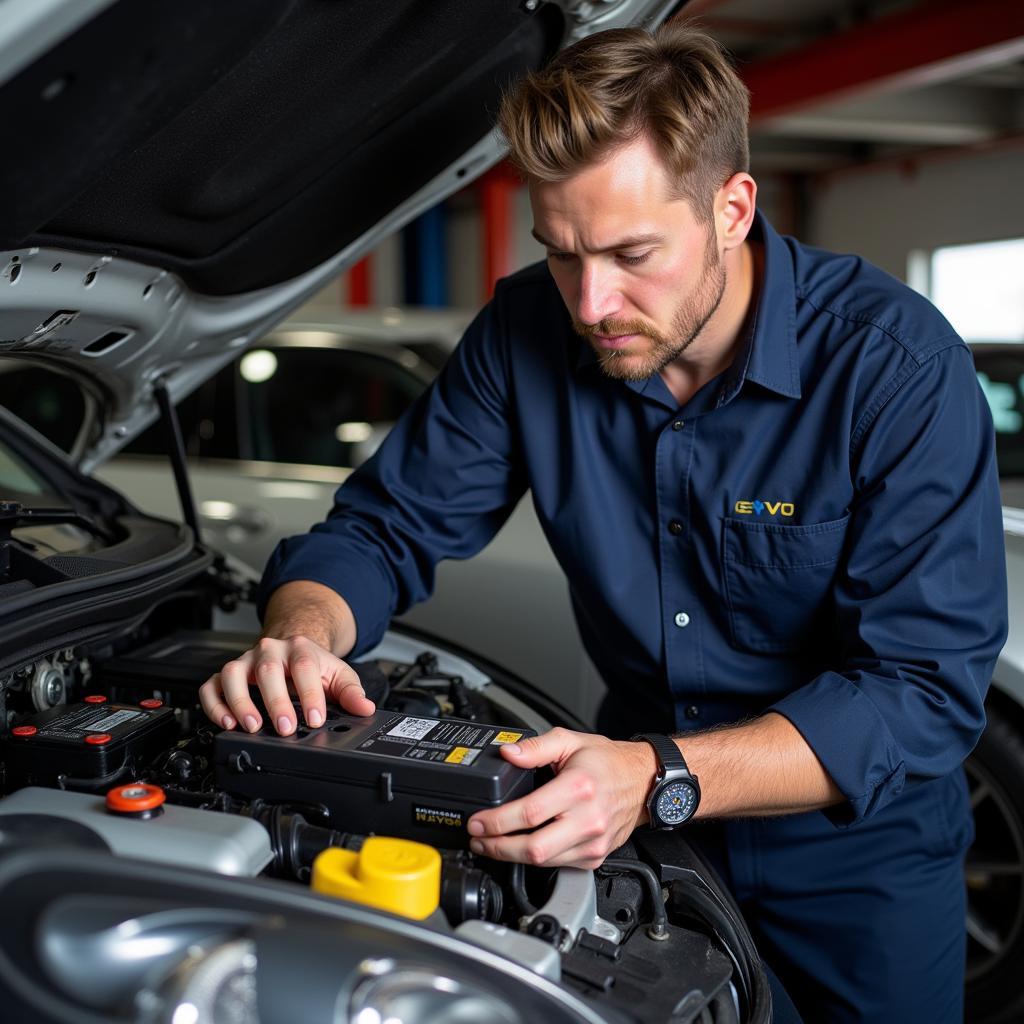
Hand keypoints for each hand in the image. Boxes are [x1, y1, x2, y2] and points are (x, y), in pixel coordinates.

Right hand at [199, 635, 374, 734]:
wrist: (292, 649)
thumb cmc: (313, 666)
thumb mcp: (338, 675)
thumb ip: (352, 692)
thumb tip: (365, 708)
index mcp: (300, 649)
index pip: (305, 667)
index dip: (309, 694)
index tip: (314, 719)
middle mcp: (270, 652)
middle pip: (268, 671)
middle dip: (276, 701)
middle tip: (285, 728)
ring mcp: (245, 661)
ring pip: (233, 674)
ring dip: (240, 702)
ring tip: (251, 727)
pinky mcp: (225, 674)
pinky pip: (211, 686)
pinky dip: (214, 704)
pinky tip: (225, 722)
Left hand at [466, 727, 656, 868]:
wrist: (644, 780)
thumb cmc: (608, 762)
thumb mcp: (571, 741)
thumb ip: (536, 747)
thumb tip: (508, 753)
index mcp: (578, 788)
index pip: (529, 813)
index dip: (496, 821)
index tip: (477, 821)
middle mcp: (587, 819)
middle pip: (532, 848)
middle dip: (497, 847)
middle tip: (477, 839)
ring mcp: (592, 842)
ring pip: (543, 862)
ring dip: (511, 856)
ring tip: (492, 844)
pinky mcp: (595, 856)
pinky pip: (558, 865)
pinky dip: (536, 860)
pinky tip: (522, 848)